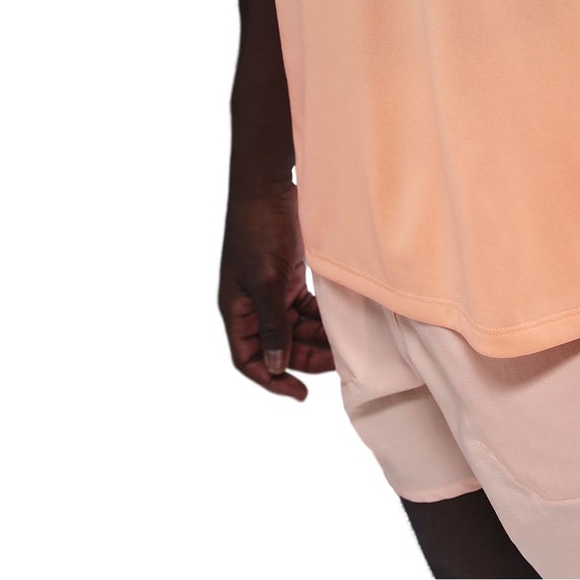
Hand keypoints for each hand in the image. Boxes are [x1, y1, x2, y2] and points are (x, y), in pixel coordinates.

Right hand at [218, 179, 335, 401]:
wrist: (267, 185)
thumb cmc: (258, 229)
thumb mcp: (267, 281)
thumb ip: (273, 325)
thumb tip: (276, 366)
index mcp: (237, 310)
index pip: (249, 359)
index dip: (272, 380)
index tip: (300, 393)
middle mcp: (251, 305)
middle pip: (277, 346)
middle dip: (304, 359)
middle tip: (337, 366)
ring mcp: (270, 290)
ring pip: (294, 329)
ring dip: (315, 340)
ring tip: (342, 348)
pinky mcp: (287, 276)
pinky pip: (303, 309)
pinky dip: (319, 319)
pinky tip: (338, 325)